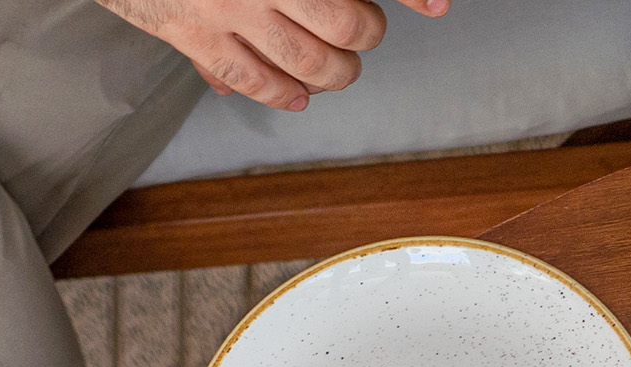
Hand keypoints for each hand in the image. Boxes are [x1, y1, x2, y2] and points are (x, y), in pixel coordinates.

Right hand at [101, 0, 445, 108]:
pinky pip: (252, 79)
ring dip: (334, 72)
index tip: (436, 4)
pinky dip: (282, 93)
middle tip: (364, 30)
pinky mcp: (194, 33)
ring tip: (340, 67)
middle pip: (344, 22)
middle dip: (364, 33)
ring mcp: (226, 7)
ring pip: (307, 61)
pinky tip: (299, 93)